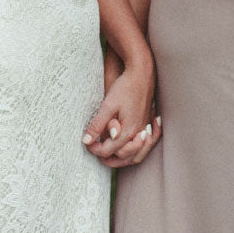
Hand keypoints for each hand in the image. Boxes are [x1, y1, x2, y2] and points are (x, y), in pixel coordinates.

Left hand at [82, 47, 159, 167]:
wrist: (142, 74)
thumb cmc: (125, 87)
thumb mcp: (108, 105)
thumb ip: (98, 125)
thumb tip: (86, 141)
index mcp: (127, 131)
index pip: (109, 150)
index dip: (95, 149)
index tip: (87, 143)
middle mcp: (138, 133)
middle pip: (124, 157)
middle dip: (108, 158)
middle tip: (95, 150)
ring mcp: (145, 129)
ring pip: (136, 155)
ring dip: (122, 158)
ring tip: (109, 155)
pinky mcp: (147, 124)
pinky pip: (144, 146)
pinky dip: (136, 151)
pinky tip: (128, 146)